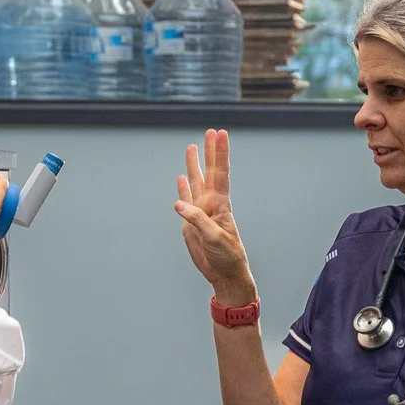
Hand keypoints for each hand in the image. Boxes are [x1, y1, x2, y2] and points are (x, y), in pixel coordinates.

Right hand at [175, 129, 255, 305]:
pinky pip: (186, 201)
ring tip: (191, 147)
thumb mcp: (214, 238)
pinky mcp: (191, 223)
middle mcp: (211, 204)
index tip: (220, 134)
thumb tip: (178, 204)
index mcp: (220, 205)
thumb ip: (197, 220)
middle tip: (210, 131)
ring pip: (196, 182)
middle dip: (210, 152)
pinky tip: (181, 178)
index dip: (220, 153)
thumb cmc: (226, 256)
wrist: (224, 273)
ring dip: (194, 165)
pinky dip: (183, 188)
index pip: (220, 173)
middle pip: (210, 172)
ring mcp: (201, 212)